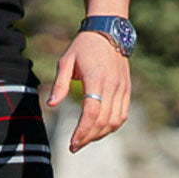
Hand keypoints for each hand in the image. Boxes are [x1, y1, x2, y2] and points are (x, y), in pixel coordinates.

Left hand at [45, 31, 130, 151]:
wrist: (109, 31)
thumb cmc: (83, 46)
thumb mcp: (66, 61)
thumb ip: (59, 84)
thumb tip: (51, 105)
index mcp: (96, 78)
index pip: (92, 112)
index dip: (82, 130)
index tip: (72, 142)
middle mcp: (112, 85)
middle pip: (103, 120)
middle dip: (89, 137)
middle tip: (75, 146)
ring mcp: (122, 88)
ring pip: (115, 121)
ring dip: (100, 134)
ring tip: (86, 139)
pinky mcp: (127, 90)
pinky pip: (123, 115)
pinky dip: (112, 126)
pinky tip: (99, 130)